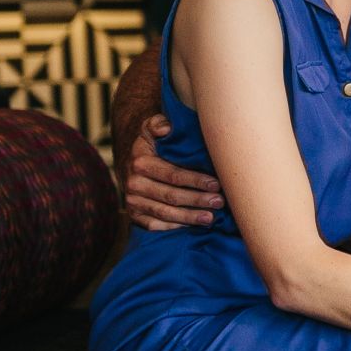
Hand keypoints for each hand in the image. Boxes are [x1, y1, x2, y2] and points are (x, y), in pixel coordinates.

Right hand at [121, 115, 224, 230]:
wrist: (131, 160)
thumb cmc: (152, 143)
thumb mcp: (151, 127)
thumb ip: (158, 123)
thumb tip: (166, 127)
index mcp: (141, 163)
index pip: (173, 175)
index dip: (195, 181)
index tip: (216, 184)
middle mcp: (133, 184)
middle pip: (171, 196)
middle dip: (197, 200)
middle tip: (219, 202)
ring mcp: (133, 201)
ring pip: (164, 213)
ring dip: (189, 217)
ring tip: (210, 218)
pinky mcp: (134, 214)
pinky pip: (154, 225)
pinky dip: (174, 227)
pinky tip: (191, 226)